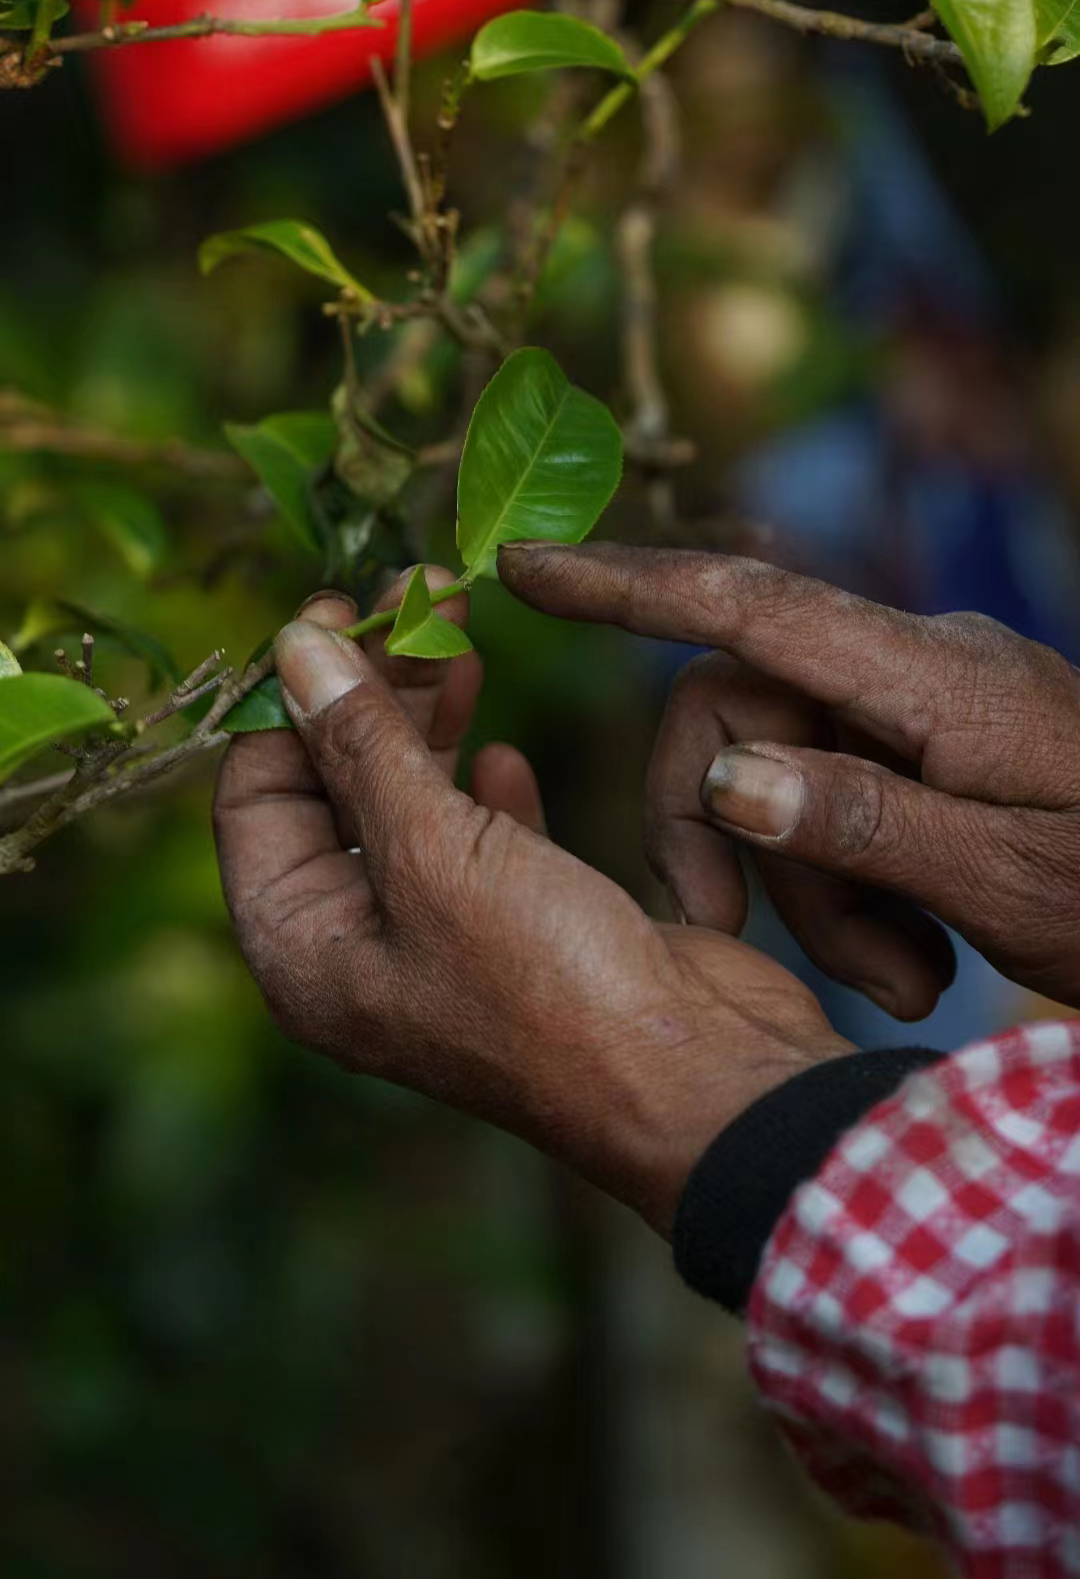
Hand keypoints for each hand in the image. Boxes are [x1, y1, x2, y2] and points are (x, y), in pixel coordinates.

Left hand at [213, 569, 845, 1235]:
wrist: (696, 1075)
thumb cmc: (549, 982)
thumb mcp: (436, 850)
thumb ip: (362, 745)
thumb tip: (295, 650)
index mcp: (304, 950)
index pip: (253, 798)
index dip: (287, 698)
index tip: (334, 609)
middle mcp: (359, 948)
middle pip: (332, 789)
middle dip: (369, 690)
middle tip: (415, 595)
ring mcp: (441, 939)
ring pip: (409, 802)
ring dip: (428, 720)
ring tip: (460, 636)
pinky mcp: (520, 927)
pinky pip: (477, 841)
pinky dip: (483, 789)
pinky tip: (502, 750)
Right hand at [498, 542, 1079, 1014]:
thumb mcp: (1009, 879)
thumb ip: (862, 824)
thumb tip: (726, 779)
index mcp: (935, 680)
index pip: (750, 608)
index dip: (626, 585)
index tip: (522, 567)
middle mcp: (916, 674)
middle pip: (740, 714)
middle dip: (732, 838)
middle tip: (745, 946)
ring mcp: (923, 715)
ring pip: (780, 778)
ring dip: (811, 896)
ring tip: (903, 985)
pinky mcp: (931, 758)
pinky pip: (835, 805)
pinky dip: (848, 893)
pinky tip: (919, 962)